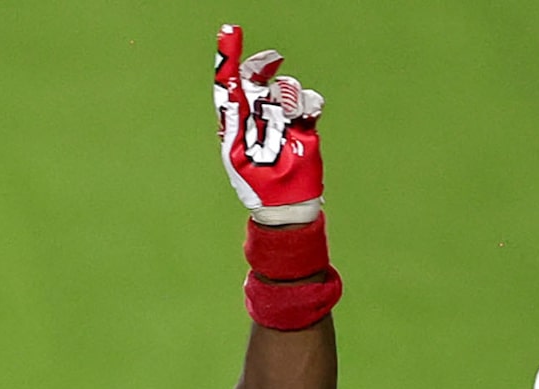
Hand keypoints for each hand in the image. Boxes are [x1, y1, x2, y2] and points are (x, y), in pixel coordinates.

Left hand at [213, 24, 323, 223]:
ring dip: (288, 95)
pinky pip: (309, 102)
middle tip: (273, 60)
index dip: (229, 56)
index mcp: (237, 121)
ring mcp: (283, 119)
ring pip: (286, 88)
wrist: (287, 206)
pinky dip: (308, 104)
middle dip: (264, 66)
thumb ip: (235, 123)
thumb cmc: (256, 185)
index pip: (230, 82)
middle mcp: (259, 114)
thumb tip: (234, 96)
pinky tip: (305, 117)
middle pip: (259, 77)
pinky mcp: (305, 126)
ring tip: (290, 118)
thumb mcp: (236, 154)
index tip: (230, 32)